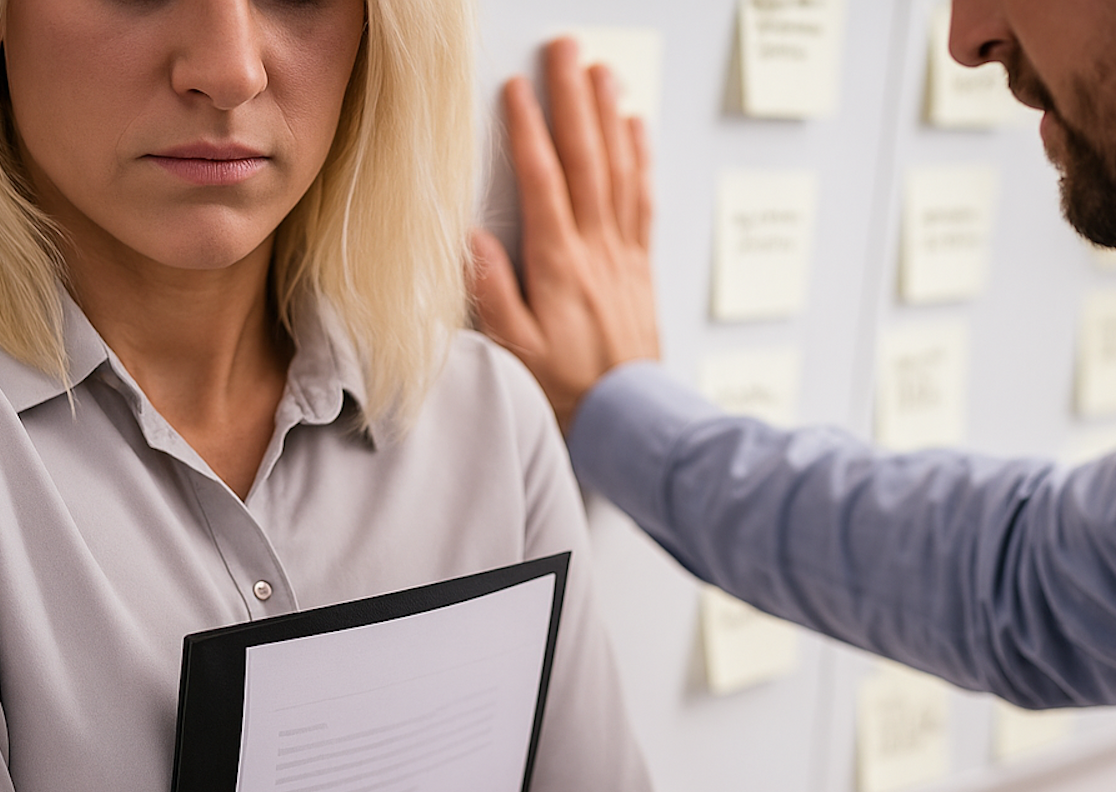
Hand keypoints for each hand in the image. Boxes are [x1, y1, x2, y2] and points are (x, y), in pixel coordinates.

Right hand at [472, 36, 661, 427]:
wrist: (627, 417)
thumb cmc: (566, 389)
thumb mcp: (515, 349)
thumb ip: (494, 293)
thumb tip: (473, 240)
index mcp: (560, 263)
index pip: (543, 181)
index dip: (529, 131)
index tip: (517, 89)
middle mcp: (596, 247)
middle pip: (586, 158)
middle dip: (573, 99)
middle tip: (566, 50)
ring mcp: (623, 251)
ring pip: (618, 168)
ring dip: (609, 115)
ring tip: (601, 71)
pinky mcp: (639, 263)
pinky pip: (642, 197)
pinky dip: (639, 157)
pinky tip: (634, 127)